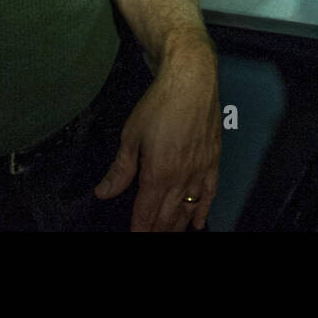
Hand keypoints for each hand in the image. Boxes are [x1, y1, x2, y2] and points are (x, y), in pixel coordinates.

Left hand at [94, 38, 220, 230]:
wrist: (191, 79)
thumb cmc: (161, 103)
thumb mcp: (131, 135)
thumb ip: (120, 169)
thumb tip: (104, 191)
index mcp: (158, 173)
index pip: (145, 212)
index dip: (138, 228)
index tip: (134, 236)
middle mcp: (181, 176)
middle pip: (167, 216)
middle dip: (157, 231)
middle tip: (149, 237)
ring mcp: (200, 169)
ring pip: (188, 209)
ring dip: (177, 227)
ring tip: (169, 235)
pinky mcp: (213, 159)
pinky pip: (210, 193)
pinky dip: (203, 210)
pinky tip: (199, 222)